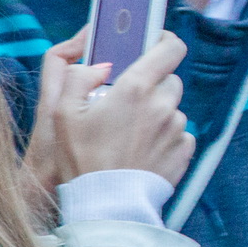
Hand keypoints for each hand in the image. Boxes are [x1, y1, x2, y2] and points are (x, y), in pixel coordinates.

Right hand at [29, 30, 196, 187]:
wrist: (107, 205)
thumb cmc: (81, 158)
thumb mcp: (63, 112)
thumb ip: (79, 78)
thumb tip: (101, 67)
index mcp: (136, 89)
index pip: (170, 48)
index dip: (165, 40)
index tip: (155, 41)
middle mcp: (163, 105)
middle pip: (169, 80)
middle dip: (153, 84)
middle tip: (130, 101)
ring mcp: (177, 129)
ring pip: (174, 108)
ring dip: (158, 113)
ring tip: (132, 133)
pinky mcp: (184, 151)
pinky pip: (180, 134)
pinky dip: (166, 137)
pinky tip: (144, 150)